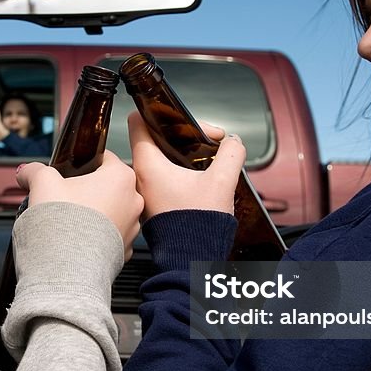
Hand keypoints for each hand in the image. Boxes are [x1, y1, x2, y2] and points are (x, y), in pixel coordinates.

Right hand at [16, 151, 143, 259]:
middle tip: (64, 198)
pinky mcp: (124, 252)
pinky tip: (76, 241)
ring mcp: (132, 229)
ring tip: (69, 222)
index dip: (82, 163)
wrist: (66, 268)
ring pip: (110, 213)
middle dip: (87, 191)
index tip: (69, 172)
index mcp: (120, 177)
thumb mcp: (42, 183)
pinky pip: (108, 238)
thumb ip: (35, 171)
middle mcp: (133, 202)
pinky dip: (95, 237)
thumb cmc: (62, 223)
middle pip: (108, 187)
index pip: (104, 158)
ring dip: (93, 215)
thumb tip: (27, 172)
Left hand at [128, 111, 244, 218]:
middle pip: (154, 138)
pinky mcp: (154, 204)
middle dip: (183, 134)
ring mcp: (145, 191)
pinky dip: (181, 171)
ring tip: (210, 157)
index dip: (158, 111)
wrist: (191, 259)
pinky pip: (163, 177)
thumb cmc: (198, 223)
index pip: (137, 122)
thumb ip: (230, 153)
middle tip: (209, 140)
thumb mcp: (221, 181)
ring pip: (160, 159)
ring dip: (184, 153)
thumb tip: (233, 142)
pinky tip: (202, 176)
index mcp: (147, 165)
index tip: (180, 114)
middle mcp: (140, 177)